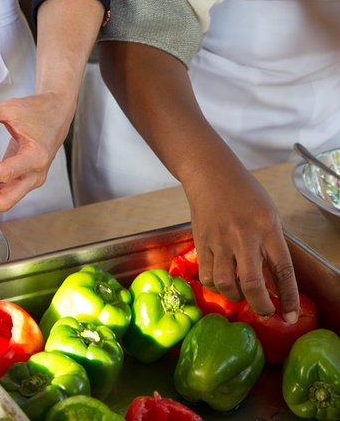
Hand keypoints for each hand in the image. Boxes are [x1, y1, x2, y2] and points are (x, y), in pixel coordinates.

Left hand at [0, 95, 71, 211]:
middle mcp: (35, 175)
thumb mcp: (11, 108)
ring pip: (1, 201)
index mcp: (36, 157)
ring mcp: (29, 181)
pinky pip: (0, 192)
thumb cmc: (40, 110)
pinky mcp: (22, 181)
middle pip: (4, 200)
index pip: (7, 172)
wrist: (58, 114)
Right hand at [185, 168, 299, 322]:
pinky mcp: (202, 242)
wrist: (210, 175)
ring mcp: (220, 240)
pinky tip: (221, 283)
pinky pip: (207, 275)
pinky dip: (215, 286)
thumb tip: (273, 281)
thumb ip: (271, 246)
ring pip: (225, 284)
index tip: (290, 316)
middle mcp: (244, 235)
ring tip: (240, 294)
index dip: (288, 297)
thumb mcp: (268, 215)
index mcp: (267, 227)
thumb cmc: (244, 193)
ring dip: (235, 296)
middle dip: (261, 306)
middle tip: (265, 313)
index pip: (283, 270)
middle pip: (252, 283)